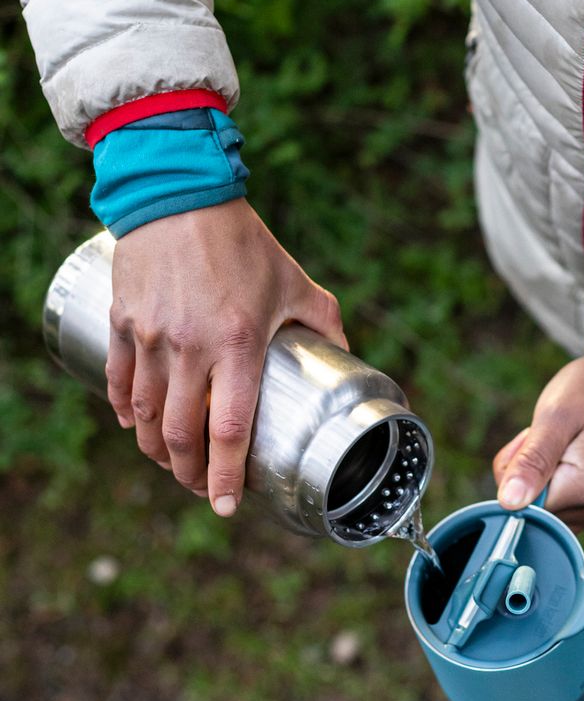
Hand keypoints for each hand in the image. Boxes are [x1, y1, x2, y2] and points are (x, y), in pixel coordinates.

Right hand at [107, 198, 345, 516]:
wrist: (181, 195)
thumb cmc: (243, 241)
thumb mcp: (294, 282)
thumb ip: (324, 322)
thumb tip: (347, 355)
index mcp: (239, 344)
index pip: (229, 430)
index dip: (225, 477)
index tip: (226, 505)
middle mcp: (191, 348)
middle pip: (181, 435)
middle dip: (189, 474)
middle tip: (199, 488)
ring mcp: (151, 337)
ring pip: (145, 416)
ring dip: (156, 450)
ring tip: (171, 463)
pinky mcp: (123, 322)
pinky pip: (118, 381)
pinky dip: (125, 412)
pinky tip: (135, 426)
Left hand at [491, 353, 583, 529]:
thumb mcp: (553, 418)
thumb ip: (532, 462)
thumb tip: (509, 503)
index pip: (528, 507)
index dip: (517, 476)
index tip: (531, 442)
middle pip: (536, 512)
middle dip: (525, 476)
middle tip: (539, 438)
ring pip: (544, 510)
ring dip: (536, 478)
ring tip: (553, 443)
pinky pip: (558, 505)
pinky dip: (549, 482)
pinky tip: (560, 455)